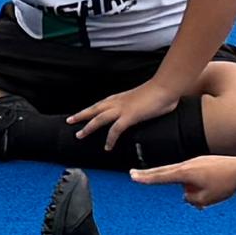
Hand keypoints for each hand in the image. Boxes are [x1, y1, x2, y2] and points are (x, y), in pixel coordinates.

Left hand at [69, 78, 188, 152]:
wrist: (166, 87)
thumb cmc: (160, 92)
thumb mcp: (144, 98)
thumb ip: (138, 104)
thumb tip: (140, 110)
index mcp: (120, 97)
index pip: (101, 104)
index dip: (91, 109)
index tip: (83, 113)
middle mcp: (118, 102)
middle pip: (94, 109)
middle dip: (81, 115)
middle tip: (69, 120)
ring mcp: (122, 109)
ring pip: (98, 119)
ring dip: (87, 127)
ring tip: (79, 135)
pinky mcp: (129, 116)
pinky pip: (115, 130)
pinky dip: (110, 139)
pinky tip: (107, 147)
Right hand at [136, 153, 235, 204]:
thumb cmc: (225, 183)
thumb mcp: (206, 199)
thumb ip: (191, 199)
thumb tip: (187, 195)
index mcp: (185, 173)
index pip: (160, 177)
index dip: (145, 178)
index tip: (132, 177)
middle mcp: (188, 165)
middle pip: (165, 171)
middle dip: (150, 175)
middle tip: (133, 174)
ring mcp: (196, 162)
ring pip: (184, 177)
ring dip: (190, 188)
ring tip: (214, 193)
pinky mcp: (204, 162)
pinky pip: (195, 175)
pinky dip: (199, 184)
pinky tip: (216, 188)